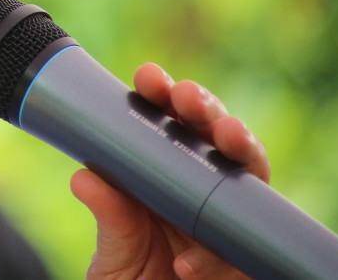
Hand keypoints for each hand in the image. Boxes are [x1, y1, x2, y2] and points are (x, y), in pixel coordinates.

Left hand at [73, 62, 270, 278]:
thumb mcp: (114, 260)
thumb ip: (110, 223)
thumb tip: (85, 178)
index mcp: (162, 177)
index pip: (165, 125)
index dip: (160, 96)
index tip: (148, 77)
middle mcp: (201, 191)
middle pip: (212, 136)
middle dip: (204, 108)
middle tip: (187, 97)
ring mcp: (231, 220)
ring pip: (248, 171)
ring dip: (240, 145)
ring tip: (227, 138)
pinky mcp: (252, 260)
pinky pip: (252, 241)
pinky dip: (224, 247)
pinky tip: (190, 261)